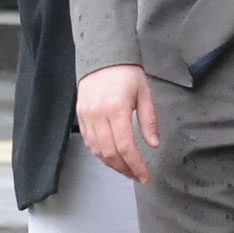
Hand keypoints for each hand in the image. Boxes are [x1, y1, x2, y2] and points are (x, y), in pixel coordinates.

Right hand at [76, 64, 158, 182]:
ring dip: (112, 164)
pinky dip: (100, 153)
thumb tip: (153, 144)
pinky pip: (89, 142)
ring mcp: (87, 116)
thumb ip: (149, 121)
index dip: (135, 165)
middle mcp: (99, 114)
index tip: (144, 175)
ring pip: (97, 151)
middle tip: (136, 175)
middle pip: (110, 153)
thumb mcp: (144, 94)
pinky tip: (111, 156)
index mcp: (117, 109)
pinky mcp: (80, 116)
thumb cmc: (126, 73)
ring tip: (126, 169)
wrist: (103, 56)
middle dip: (125, 169)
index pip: (126, 147)